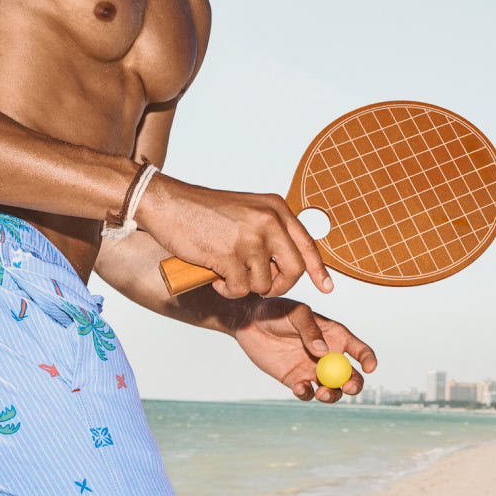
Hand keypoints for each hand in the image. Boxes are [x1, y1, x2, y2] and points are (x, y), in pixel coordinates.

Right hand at [135, 173, 332, 298]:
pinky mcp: (229, 256)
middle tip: (262, 287)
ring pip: (265, 284)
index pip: (307, 244)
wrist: (168, 203)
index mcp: (276, 208)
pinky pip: (241, 290)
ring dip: (247, 287)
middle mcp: (268, 221)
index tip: (326, 287)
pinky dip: (229, 291)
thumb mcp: (248, 211)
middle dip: (279, 286)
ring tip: (228, 274)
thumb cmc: (204, 212)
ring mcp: (250, 238)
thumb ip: (271, 232)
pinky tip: (216, 277)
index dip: (318, 269)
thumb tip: (290, 264)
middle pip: (294, 269)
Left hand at [233, 299, 377, 402]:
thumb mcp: (295, 313)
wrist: (248, 322)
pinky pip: (307, 393)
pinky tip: (299, 387)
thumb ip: (310, 330)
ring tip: (321, 392)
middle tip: (347, 388)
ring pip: (332, 390)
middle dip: (354, 385)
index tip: (369, 368)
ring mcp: (312, 370)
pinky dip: (307, 394)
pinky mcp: (295, 380)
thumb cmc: (275, 310)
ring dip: (332, 395)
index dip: (368, 359)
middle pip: (351, 376)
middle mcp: (328, 355)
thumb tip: (323, 352)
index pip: (359, 350)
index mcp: (334, 335)